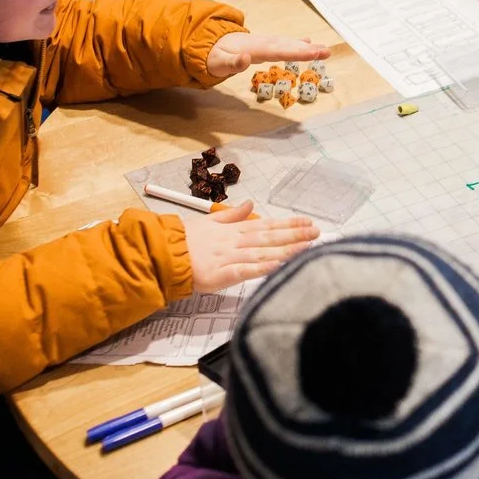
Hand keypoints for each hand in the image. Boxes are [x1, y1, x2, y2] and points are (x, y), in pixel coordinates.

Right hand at [182, 201, 319, 292]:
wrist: (161, 254)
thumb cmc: (183, 240)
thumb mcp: (208, 221)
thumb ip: (231, 215)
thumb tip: (250, 203)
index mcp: (233, 231)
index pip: (266, 225)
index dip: (288, 223)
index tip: (308, 222)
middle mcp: (235, 242)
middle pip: (270, 237)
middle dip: (295, 235)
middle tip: (317, 232)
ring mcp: (228, 258)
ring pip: (263, 253)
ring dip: (286, 249)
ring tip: (307, 247)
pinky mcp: (220, 275)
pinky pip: (245, 271)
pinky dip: (262, 268)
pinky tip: (279, 265)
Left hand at [207, 33, 329, 78]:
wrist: (208, 43)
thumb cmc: (213, 56)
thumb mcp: (217, 63)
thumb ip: (232, 63)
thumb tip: (247, 58)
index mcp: (254, 48)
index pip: (278, 51)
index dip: (296, 52)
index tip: (313, 53)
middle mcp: (262, 43)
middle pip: (288, 46)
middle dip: (307, 49)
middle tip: (327, 51)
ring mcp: (264, 42)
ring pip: (288, 43)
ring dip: (306, 46)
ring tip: (324, 49)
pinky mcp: (265, 44)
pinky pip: (284, 43)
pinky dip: (296, 42)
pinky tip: (308, 42)